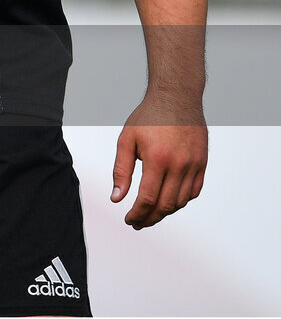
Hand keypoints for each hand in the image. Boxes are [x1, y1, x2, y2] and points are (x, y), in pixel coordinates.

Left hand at [111, 93, 207, 228]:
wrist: (176, 96)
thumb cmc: (149, 116)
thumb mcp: (127, 139)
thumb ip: (121, 170)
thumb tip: (117, 198)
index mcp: (158, 158)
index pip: (148, 199)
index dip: (137, 214)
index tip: (129, 219)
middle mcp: (179, 164)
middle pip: (165, 205)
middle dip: (150, 218)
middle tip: (138, 222)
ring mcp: (194, 164)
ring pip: (180, 202)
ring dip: (165, 212)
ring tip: (151, 213)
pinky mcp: (202, 163)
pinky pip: (194, 191)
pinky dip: (181, 201)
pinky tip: (168, 200)